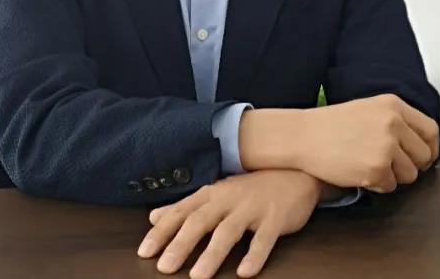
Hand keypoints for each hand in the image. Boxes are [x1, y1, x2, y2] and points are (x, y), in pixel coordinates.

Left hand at [137, 169, 321, 278]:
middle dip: (181, 244)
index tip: (145, 251)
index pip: (181, 212)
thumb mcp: (216, 194)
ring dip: (212, 254)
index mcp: (212, 195)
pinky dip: (254, 255)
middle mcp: (229, 199)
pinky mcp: (275, 218)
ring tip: (198, 276)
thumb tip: (154, 216)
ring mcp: (252, 208)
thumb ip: (185, 207)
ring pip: (228, 231)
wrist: (294, 172)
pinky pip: (264, 239)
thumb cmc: (251, 189)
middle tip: (164, 267)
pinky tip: (245, 272)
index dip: (162, 232)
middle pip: (200, 221)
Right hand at [296, 93, 438, 192]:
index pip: (430, 130)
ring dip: (393, 176)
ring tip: (370, 166)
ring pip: (409, 174)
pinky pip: (390, 186)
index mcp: (393, 105)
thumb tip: (421, 144)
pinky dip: (377, 185)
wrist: (302, 136)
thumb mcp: (368, 109)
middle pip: (423, 155)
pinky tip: (360, 173)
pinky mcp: (377, 168)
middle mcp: (393, 123)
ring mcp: (386, 146)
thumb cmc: (330, 125)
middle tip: (393, 166)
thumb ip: (396, 121)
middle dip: (411, 165)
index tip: (424, 157)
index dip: (429, 148)